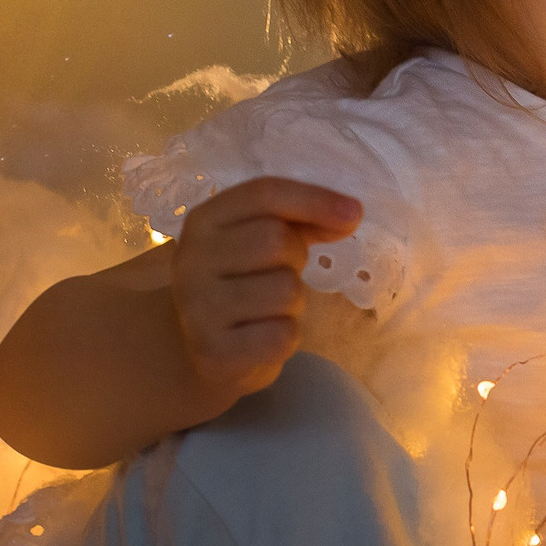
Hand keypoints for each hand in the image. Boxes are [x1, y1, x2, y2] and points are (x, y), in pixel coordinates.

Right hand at [168, 176, 359, 403]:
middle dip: (295, 257)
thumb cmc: (245, 283)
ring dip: (292, 302)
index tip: (355, 212)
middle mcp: (191, 260)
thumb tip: (349, 214)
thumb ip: (302, 220)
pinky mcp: (213, 351)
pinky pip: (281, 335)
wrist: (204, 350)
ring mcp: (198, 308)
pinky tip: (262, 337)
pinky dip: (285, 337)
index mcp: (204, 221)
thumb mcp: (263, 241)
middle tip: (281, 273)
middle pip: (274, 240)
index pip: (263, 194)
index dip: (314, 199)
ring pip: (284, 290)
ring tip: (268, 309)